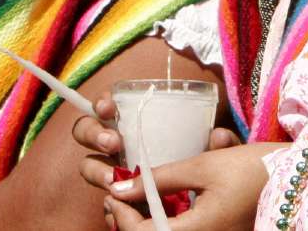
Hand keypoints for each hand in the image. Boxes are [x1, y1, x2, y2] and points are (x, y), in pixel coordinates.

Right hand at [76, 91, 242, 191]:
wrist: (210, 196)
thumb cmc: (205, 161)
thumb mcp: (214, 151)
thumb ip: (219, 145)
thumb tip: (220, 137)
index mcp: (133, 123)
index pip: (108, 108)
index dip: (101, 104)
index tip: (110, 108)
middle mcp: (117, 145)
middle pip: (88, 134)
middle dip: (93, 135)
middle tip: (114, 144)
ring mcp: (114, 171)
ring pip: (90, 166)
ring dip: (95, 169)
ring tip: (112, 178)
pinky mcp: (117, 198)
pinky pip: (104, 199)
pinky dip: (107, 201)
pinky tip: (114, 203)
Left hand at [98, 143, 279, 230]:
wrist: (299, 179)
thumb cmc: (254, 169)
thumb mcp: (205, 166)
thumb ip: (160, 179)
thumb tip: (119, 187)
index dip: (121, 216)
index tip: (111, 193)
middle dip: (128, 223)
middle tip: (117, 198)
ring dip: (146, 224)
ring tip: (136, 201)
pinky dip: (167, 224)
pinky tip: (165, 207)